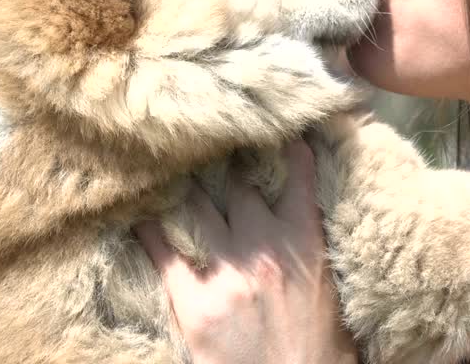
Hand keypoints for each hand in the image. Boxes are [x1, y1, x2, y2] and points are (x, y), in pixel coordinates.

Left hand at [136, 140, 357, 363]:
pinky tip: (138, 215)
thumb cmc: (322, 349)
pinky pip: (164, 252)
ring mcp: (227, 272)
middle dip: (226, 166)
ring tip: (171, 170)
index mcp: (305, 242)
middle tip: (211, 146)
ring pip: (198, 209)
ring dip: (186, 190)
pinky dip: (149, 230)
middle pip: (238, 187)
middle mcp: (264, 247)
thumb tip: (304, 221)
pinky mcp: (195, 302)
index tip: (280, 129)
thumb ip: (314, 249)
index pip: (297, 178)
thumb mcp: (331, 288)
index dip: (288, 149)